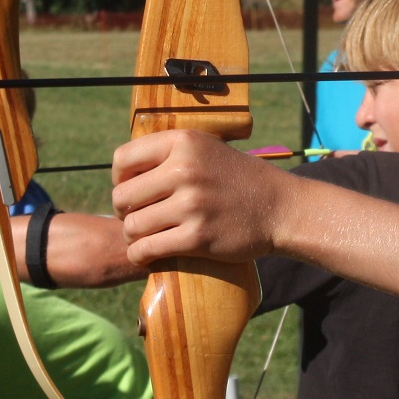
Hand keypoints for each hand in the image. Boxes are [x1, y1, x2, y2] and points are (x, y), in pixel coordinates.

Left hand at [112, 131, 292, 266]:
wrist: (279, 208)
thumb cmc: (238, 179)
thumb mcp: (206, 148)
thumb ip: (170, 152)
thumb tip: (124, 168)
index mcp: (183, 142)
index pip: (123, 159)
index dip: (119, 178)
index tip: (131, 190)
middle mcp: (184, 170)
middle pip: (122, 196)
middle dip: (123, 211)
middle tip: (137, 218)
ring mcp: (191, 205)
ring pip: (131, 226)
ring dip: (132, 236)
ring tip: (144, 237)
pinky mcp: (197, 237)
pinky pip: (147, 249)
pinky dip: (141, 255)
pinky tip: (148, 255)